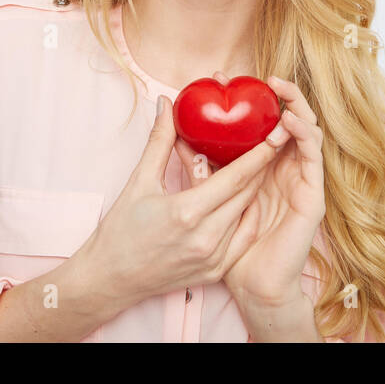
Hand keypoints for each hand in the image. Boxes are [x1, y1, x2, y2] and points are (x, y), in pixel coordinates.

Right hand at [78, 93, 291, 309]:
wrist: (110, 279)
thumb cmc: (120, 231)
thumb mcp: (139, 182)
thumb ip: (159, 141)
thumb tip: (166, 104)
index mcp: (187, 212)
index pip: (235, 178)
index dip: (258, 155)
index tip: (274, 135)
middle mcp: (206, 238)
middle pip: (246, 195)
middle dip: (261, 168)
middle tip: (273, 145)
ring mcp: (213, 258)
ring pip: (247, 216)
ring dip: (254, 192)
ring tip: (260, 169)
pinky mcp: (215, 273)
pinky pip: (243, 239)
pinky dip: (248, 218)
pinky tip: (247, 201)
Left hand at [177, 71, 325, 309]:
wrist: (255, 288)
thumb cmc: (231, 249)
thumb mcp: (203, 200)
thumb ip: (193, 165)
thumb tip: (174, 133)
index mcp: (263, 169)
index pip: (258, 123)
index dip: (244, 99)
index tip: (221, 76)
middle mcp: (286, 171)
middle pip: (286, 123)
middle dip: (276, 96)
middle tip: (258, 75)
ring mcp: (302, 183)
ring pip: (307, 133)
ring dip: (296, 108)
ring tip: (279, 88)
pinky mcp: (314, 198)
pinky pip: (314, 160)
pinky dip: (305, 136)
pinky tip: (290, 121)